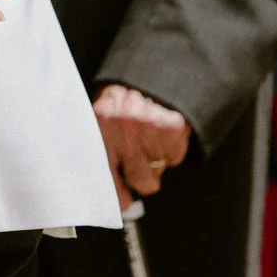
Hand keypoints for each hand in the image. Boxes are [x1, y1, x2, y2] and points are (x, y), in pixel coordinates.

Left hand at [94, 84, 189, 209]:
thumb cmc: (121, 101)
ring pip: (159, 171)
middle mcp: (124, 132)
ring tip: (148, 139)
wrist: (149, 72)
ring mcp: (149, 130)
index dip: (117, 197)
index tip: (125, 205)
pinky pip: (175, 157)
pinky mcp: (172, 128)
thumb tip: (117, 196)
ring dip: (156, 160)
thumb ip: (103, 152)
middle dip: (143, 178)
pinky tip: (161, 132)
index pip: (105, 175)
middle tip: (140, 162)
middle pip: (142, 182)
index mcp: (101, 130)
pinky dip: (172, 149)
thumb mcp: (101, 120)